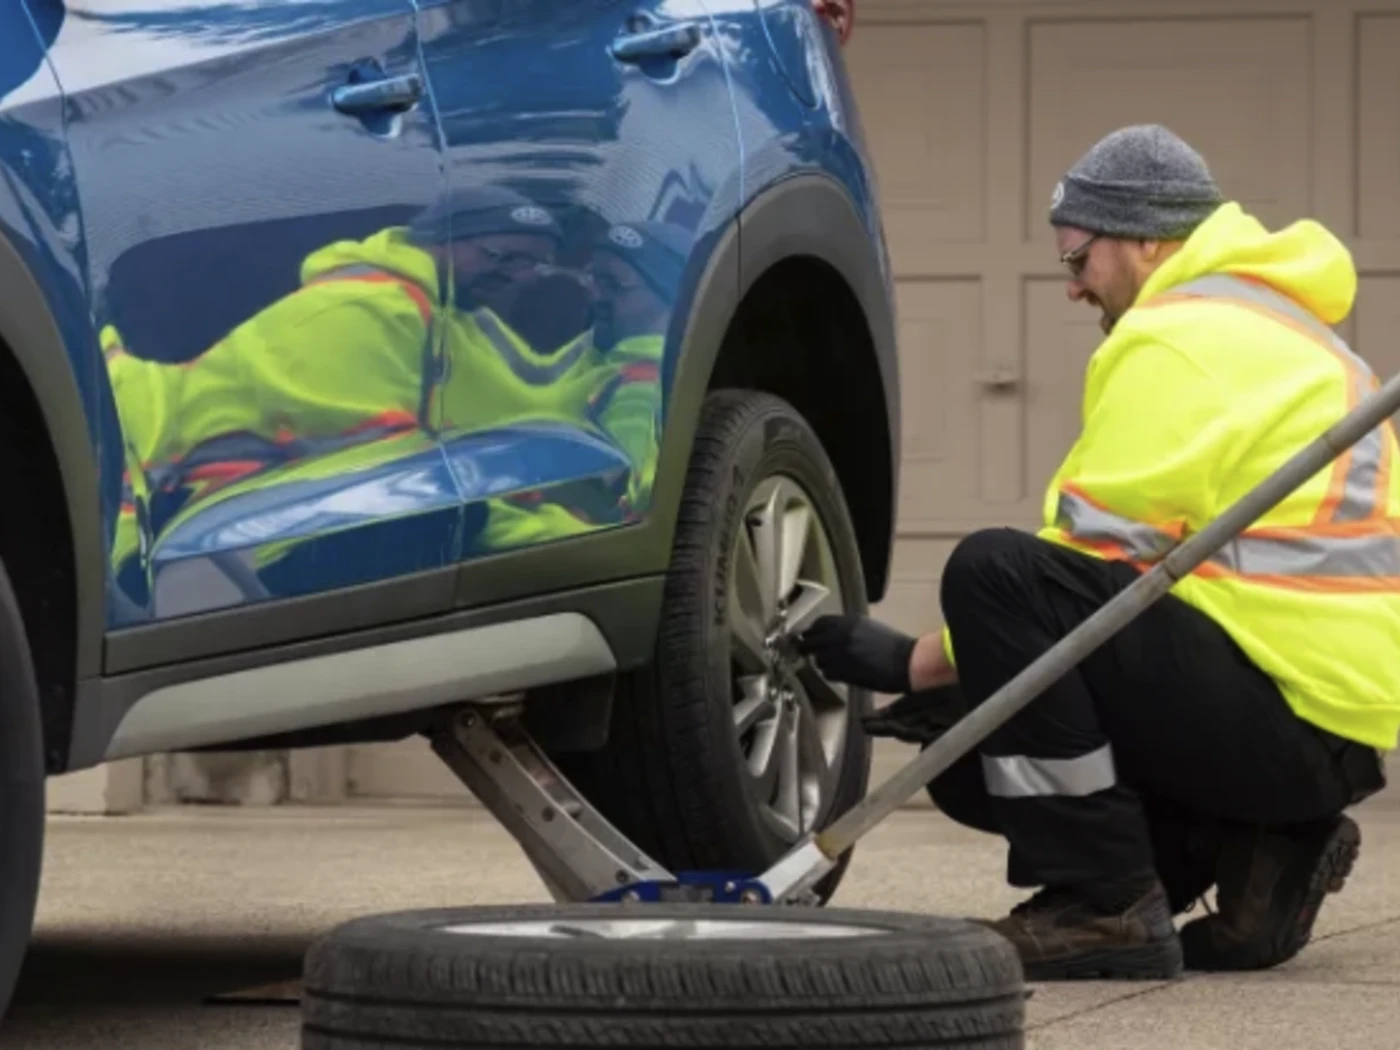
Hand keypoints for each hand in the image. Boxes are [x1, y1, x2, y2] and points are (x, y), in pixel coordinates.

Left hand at [797, 614, 915, 693]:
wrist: (906, 662)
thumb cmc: (892, 645)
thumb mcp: (867, 627)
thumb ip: (847, 628)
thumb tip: (827, 633)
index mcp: (849, 621)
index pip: (819, 623)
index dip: (811, 631)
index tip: (809, 636)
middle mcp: (841, 635)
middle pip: (810, 641)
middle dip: (806, 647)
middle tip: (804, 651)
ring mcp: (841, 654)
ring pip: (818, 659)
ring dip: (822, 662)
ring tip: (833, 664)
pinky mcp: (844, 672)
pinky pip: (827, 673)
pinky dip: (831, 674)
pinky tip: (841, 673)